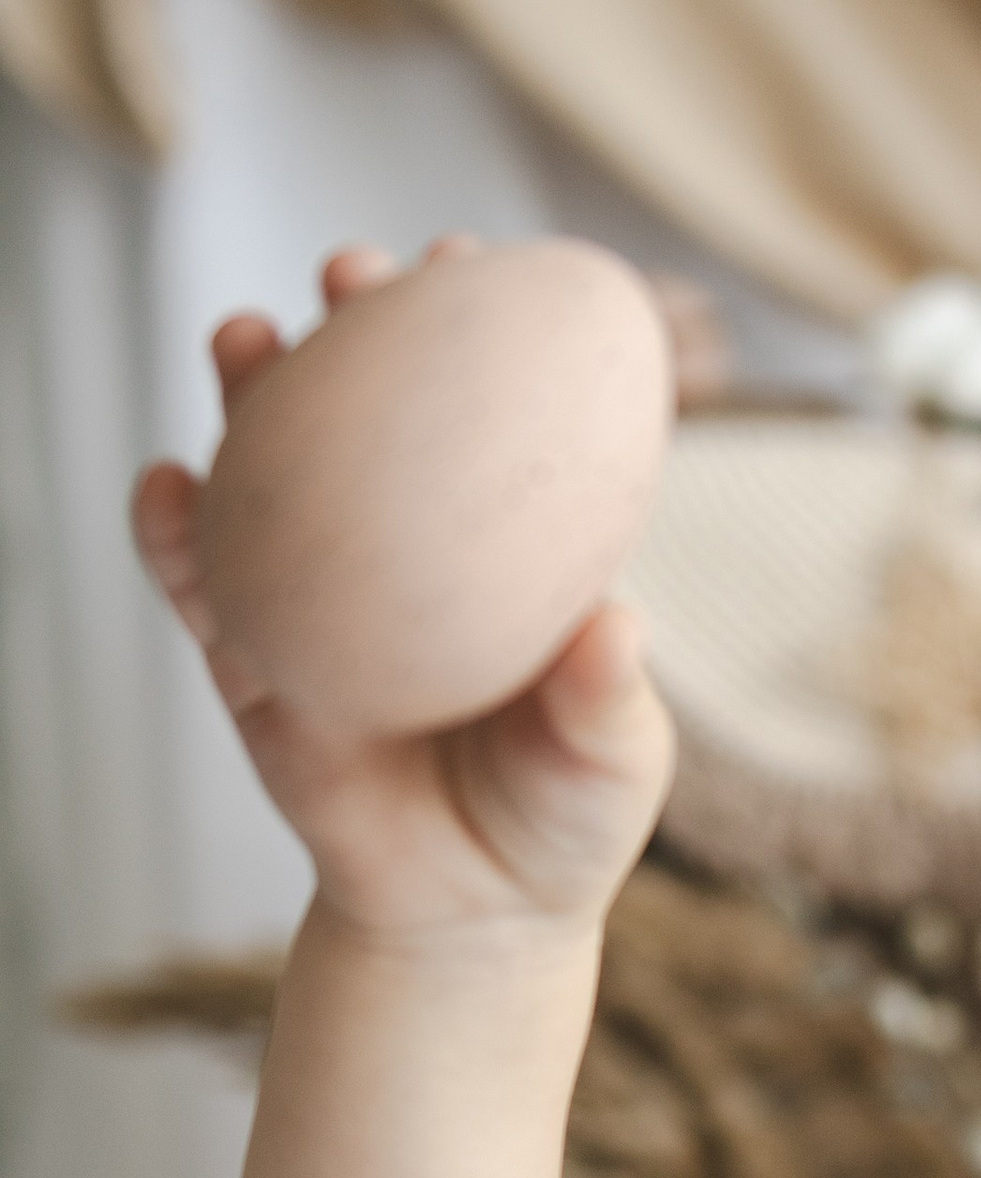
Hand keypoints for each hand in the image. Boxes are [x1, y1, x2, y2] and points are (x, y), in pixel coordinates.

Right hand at [132, 243, 673, 945]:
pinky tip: (168, 482)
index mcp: (496, 547)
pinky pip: (200, 585)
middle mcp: (403, 551)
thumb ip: (607, 696)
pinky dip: (174, 532)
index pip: (485, 416)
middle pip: (367, 411)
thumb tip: (616, 623)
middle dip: (353, 324)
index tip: (471, 261)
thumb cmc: (561, 820)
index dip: (475, 331)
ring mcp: (319, 594)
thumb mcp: (610, 760)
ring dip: (251, 396)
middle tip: (351, 271)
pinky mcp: (252, 658)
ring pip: (269, 472)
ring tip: (246, 335)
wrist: (469, 916)